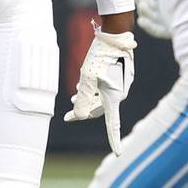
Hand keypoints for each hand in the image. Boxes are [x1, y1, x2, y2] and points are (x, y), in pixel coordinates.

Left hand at [64, 24, 135, 154]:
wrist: (115, 34)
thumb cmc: (101, 56)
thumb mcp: (87, 77)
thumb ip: (82, 98)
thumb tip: (78, 115)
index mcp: (114, 97)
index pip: (113, 124)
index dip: (114, 139)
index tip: (119, 153)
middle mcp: (120, 93)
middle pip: (99, 108)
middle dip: (82, 110)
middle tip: (66, 116)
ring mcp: (121, 83)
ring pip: (101, 96)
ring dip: (87, 98)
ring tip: (72, 95)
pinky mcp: (120, 74)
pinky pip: (105, 87)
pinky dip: (94, 89)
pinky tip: (83, 84)